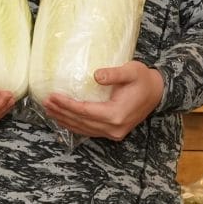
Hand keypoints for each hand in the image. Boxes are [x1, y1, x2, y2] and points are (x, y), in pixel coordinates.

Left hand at [41, 61, 165, 141]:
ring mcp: (113, 133)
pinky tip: (63, 118)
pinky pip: (89, 131)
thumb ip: (114, 74)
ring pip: (83, 129)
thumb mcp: (131, 71)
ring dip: (65, 120)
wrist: (158, 93)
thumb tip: (95, 75)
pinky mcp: (113, 132)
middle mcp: (113, 128)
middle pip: (80, 122)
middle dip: (61, 112)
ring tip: (49, 110)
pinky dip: (74, 125)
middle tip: (45, 102)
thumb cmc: (144, 79)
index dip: (67, 104)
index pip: (85, 111)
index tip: (52, 96)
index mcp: (116, 114)